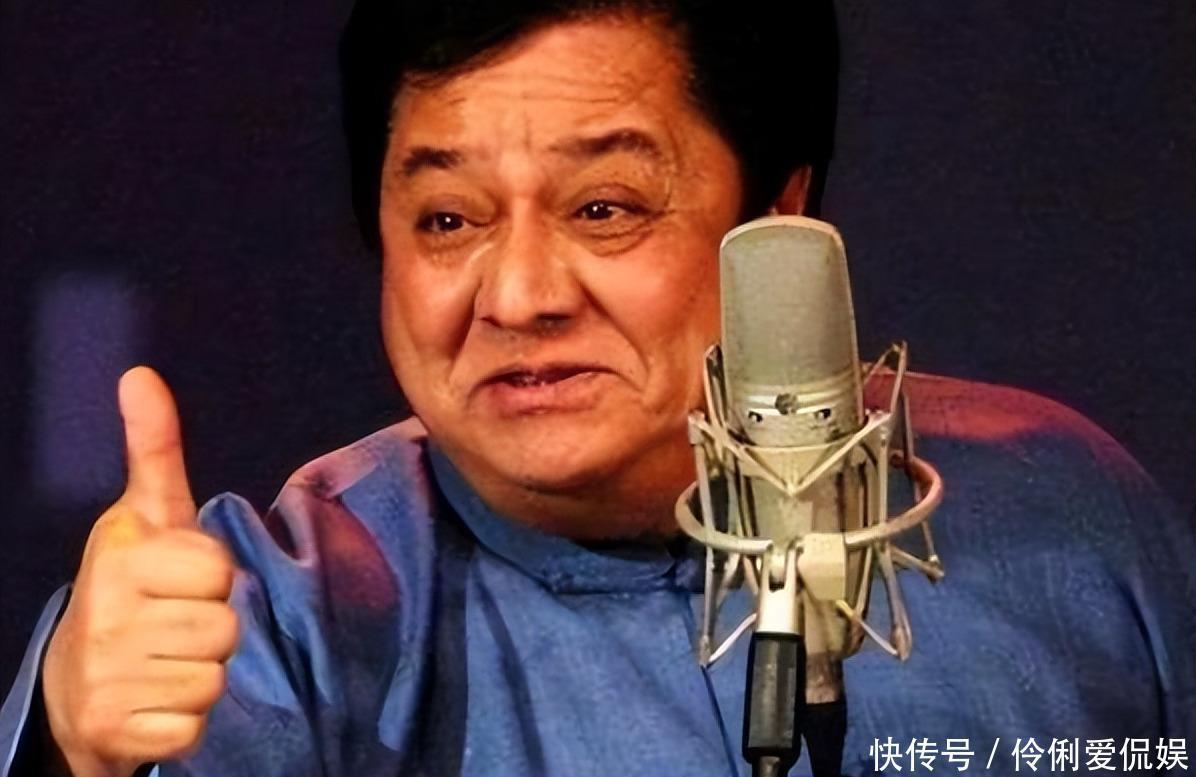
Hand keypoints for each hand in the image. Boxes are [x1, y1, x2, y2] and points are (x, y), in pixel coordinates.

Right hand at [41, 367, 237, 776]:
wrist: (73, 682)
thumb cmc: (129, 587)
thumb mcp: (144, 515)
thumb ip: (155, 449)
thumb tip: (141, 375)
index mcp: (118, 555)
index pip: (219, 570)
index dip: (211, 578)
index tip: (178, 581)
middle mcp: (102, 613)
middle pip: (225, 626)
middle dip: (211, 630)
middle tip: (172, 627)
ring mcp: (103, 675)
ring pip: (214, 678)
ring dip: (201, 675)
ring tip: (163, 662)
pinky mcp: (113, 730)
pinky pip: (193, 726)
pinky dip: (185, 722)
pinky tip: (153, 703)